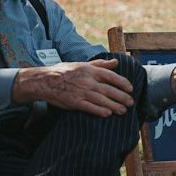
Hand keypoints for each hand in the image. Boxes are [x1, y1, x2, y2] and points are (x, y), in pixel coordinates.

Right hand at [12, 59, 133, 116]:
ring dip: (114, 106)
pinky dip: (99, 111)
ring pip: (102, 100)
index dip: (122, 83)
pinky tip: (107, 114)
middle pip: (109, 90)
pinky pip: (89, 107)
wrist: (44, 81)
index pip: (111, 76)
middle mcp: (87, 81)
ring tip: (123, 110)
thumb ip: (100, 64)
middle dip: (122, 97)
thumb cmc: (64, 72)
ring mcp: (81, 92)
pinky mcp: (74, 102)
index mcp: (90, 70)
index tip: (130, 89)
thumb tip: (115, 62)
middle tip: (131, 102)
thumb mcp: (82, 64)